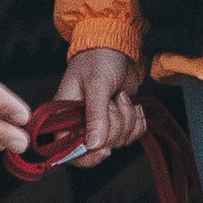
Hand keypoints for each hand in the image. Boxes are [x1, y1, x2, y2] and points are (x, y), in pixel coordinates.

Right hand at [55, 47, 146, 167]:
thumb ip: (95, 115)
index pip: (68, 149)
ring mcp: (101, 123)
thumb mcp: (96, 84)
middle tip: (112, 102)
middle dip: (114, 125)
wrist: (117, 46)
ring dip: (127, 119)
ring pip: (119, 141)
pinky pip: (132, 135)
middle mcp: (81, 123)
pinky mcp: (118, 121)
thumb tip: (94, 145)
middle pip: (100, 147)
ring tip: (121, 97)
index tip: (104, 149)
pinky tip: (132, 105)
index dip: (86, 155)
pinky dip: (137, 121)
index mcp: (64, 115)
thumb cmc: (98, 58)